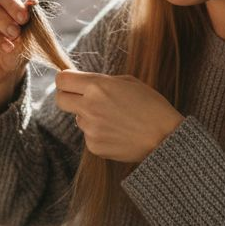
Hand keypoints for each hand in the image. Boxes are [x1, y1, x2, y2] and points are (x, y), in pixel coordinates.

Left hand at [53, 71, 183, 162]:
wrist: (165, 138)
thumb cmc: (151, 105)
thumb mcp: (128, 82)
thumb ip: (101, 81)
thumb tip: (82, 84)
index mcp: (98, 86)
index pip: (62, 79)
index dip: (65, 79)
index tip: (71, 82)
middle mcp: (89, 106)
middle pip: (60, 99)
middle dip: (67, 96)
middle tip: (79, 97)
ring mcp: (90, 129)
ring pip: (78, 118)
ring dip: (89, 116)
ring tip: (115, 119)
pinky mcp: (94, 146)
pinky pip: (89, 135)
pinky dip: (99, 133)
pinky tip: (118, 132)